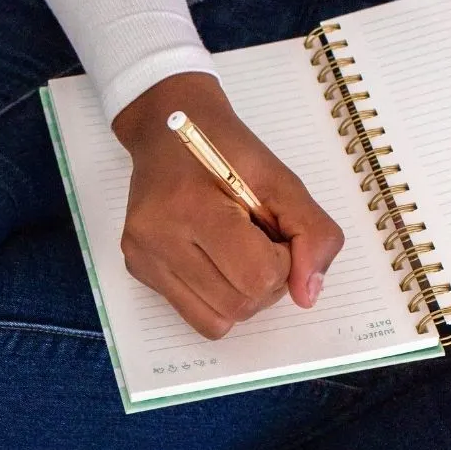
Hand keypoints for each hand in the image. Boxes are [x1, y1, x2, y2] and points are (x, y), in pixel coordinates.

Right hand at [112, 73, 344, 339]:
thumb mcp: (282, 180)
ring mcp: (143, 259)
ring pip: (217, 321)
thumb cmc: (225, 149)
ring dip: (242, 296)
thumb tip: (307, 295)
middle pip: (239, 305)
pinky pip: (194, 316)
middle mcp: (158, 239)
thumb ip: (312, 234)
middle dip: (265, 282)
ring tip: (236, 255)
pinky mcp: (137, 270)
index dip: (283, 261)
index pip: (259, 276)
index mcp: (192, 207)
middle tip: (258, 242)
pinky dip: (217, 298)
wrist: (166, 128)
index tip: (272, 231)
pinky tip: (213, 262)